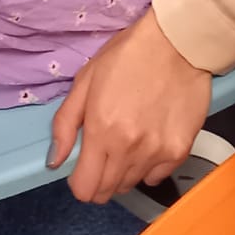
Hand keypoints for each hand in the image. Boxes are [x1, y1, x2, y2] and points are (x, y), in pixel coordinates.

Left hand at [47, 13, 212, 201]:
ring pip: (131, 185)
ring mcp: (157, 153)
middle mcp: (129, 149)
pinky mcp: (180, 151)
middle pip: (107, 192)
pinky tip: (148, 140)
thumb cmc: (129, 54)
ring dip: (122, 171)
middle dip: (98, 179)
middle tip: (102, 152)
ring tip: (126, 139)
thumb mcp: (86, 79)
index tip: (81, 167)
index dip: (79, 181)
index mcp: (102, 130)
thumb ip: (65, 124)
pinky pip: (157, 177)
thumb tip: (54, 160)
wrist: (176, 42)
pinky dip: (148, 166)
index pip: (85, 188)